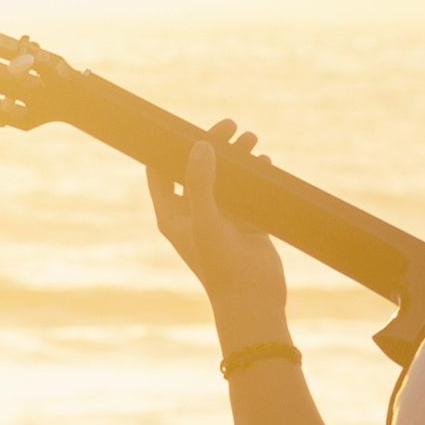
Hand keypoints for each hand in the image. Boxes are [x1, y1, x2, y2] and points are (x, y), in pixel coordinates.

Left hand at [144, 121, 291, 341]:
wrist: (254, 300)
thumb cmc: (221, 266)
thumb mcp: (207, 220)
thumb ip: (200, 182)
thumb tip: (201, 145)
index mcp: (172, 215)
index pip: (159, 172)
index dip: (167, 146)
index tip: (182, 124)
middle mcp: (193, 213)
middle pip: (195, 167)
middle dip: (211, 144)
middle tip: (230, 125)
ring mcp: (220, 217)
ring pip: (224, 175)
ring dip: (236, 156)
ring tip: (252, 139)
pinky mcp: (245, 221)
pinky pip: (247, 189)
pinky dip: (254, 173)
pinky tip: (265, 161)